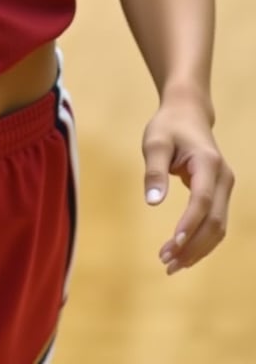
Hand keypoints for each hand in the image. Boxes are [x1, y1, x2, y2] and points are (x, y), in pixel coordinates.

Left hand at [142, 95, 233, 273]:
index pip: (202, 201)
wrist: (188, 113)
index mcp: (209, 163)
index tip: (173, 244)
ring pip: (218, 227)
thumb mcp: (154, 142)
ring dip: (197, 249)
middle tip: (166, 262)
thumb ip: (154, 171)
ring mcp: (225, 187)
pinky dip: (201, 241)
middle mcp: (223, 178)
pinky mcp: (220, 194)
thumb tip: (153, 203)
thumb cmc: (169, 126)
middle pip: (214, 221)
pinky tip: (182, 253)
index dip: (190, 224)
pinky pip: (215, 223)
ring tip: (171, 264)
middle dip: (192, 245)